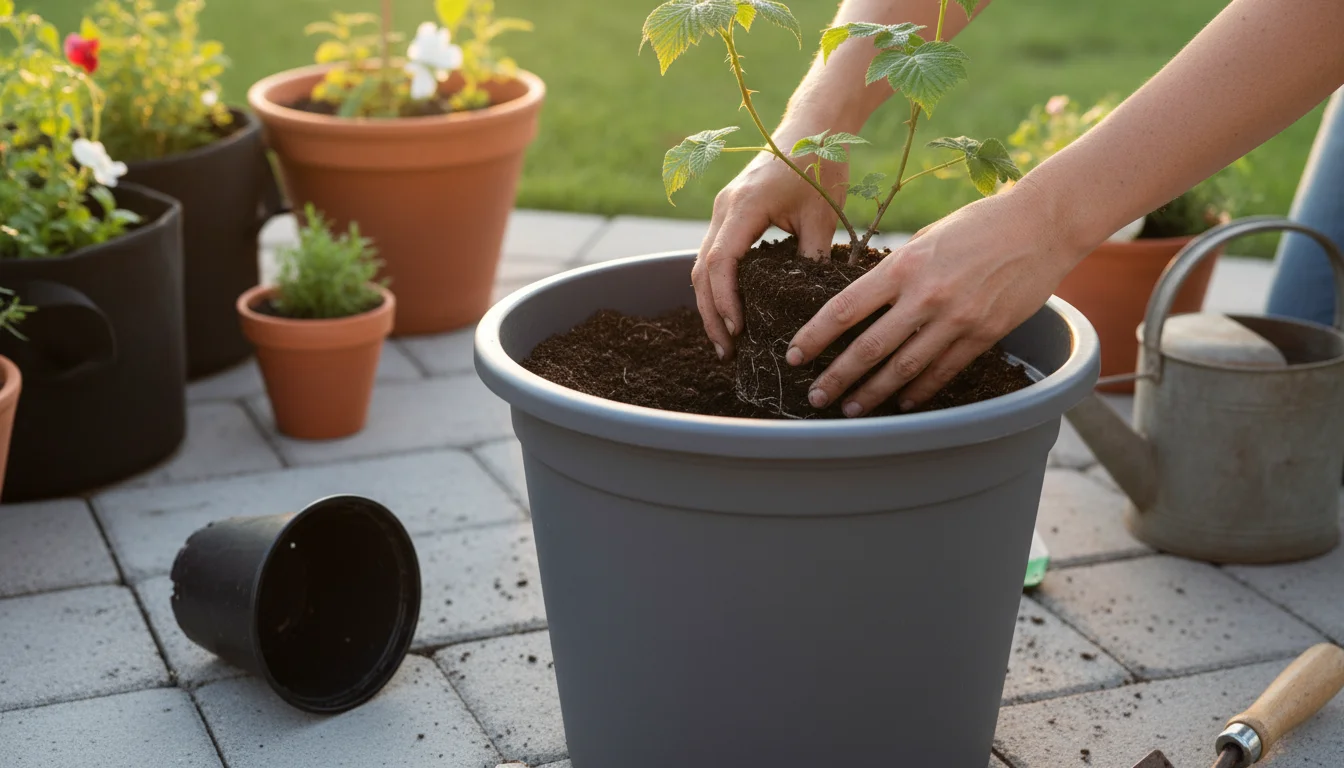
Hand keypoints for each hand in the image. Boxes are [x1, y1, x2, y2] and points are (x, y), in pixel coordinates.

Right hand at [691, 146, 847, 358]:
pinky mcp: (729, 214)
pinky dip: (716, 286)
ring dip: (710, 304)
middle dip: (711, 313)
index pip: (721, 261)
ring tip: (725, 341)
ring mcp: (722, 210)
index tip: (738, 330)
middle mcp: (724, 208)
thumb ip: (811, 259)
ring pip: (702, 265)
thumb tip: (807, 304)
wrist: (812, 125)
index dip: (725, 299)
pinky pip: (713, 255)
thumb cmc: (819, 165)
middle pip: (702, 269)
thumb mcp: (822, 215)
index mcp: (744, 206)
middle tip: (726, 351)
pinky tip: (729, 311)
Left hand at [785, 179, 1079, 415]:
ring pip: (904, 368)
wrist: (1041, 225)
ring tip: (850, 409)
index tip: (795, 355)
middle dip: (837, 377)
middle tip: (815, 397)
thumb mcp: (925, 240)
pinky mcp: (984, 334)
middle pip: (869, 348)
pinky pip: (943, 370)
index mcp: (903, 266)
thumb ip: (894, 273)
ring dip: (873, 393)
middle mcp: (925, 295)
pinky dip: (919, 390)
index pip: (844, 308)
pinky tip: (901, 402)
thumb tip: (862, 304)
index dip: (815, 336)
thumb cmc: (978, 225)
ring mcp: (956, 318)